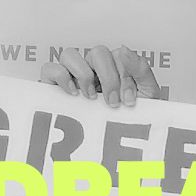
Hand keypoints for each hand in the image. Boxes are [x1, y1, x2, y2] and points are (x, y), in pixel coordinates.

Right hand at [40, 46, 159, 107]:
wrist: (118, 144)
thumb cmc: (130, 119)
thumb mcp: (146, 95)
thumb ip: (140, 69)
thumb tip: (123, 50)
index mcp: (115, 68)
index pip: (117, 55)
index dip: (125, 76)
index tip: (129, 100)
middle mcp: (93, 69)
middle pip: (97, 53)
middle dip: (109, 78)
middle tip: (113, 102)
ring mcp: (72, 76)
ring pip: (70, 54)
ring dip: (83, 74)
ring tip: (92, 97)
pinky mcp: (54, 87)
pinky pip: (49, 69)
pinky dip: (61, 77)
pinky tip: (73, 93)